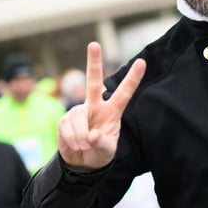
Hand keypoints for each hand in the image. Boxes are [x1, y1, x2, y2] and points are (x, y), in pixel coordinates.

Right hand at [57, 42, 146, 170]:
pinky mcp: (65, 119)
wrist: (82, 163)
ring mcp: (79, 111)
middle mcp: (95, 106)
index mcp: (112, 112)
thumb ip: (102, 143)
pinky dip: (72, 140)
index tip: (142, 62)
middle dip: (93, 63)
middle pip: (94, 82)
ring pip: (78, 117)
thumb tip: (91, 135)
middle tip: (94, 44)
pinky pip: (67, 127)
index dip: (133, 79)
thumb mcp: (107, 151)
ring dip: (81, 136)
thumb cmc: (100, 153)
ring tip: (85, 146)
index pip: (124, 93)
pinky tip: (76, 145)